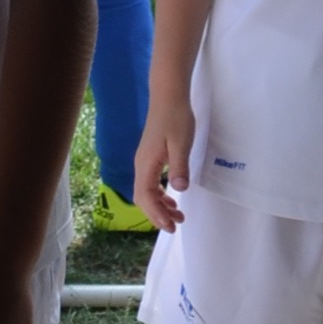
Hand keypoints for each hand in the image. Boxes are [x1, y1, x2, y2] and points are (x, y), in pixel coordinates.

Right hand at [134, 92, 194, 232]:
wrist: (168, 97)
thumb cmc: (176, 118)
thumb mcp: (181, 143)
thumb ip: (179, 167)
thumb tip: (179, 189)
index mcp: (146, 164)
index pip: (145, 196)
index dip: (156, 214)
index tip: (171, 225)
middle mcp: (141, 165)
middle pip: (142, 198)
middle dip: (157, 215)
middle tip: (175, 226)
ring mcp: (144, 161)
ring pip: (146, 192)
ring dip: (159, 206)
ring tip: (177, 216)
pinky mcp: (150, 157)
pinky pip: (150, 183)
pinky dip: (160, 195)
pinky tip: (172, 198)